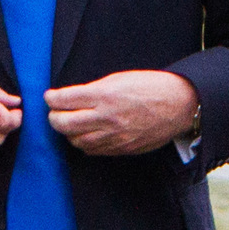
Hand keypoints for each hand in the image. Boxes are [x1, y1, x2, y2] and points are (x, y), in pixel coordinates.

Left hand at [44, 71, 198, 155]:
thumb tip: (70, 99)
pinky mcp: (121, 148)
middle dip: (54, 118)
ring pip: (76, 141)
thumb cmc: (150, 87)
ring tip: (71, 123)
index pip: (64, 100)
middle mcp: (106, 117)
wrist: (178, 105)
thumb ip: (93, 90)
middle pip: (63, 124)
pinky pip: (92, 150)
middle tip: (55, 112)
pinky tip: (86, 134)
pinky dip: (84, 143)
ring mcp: (113, 136)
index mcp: (104, 95)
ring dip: (69, 132)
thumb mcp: (118, 79)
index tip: (49, 97)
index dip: (51, 98)